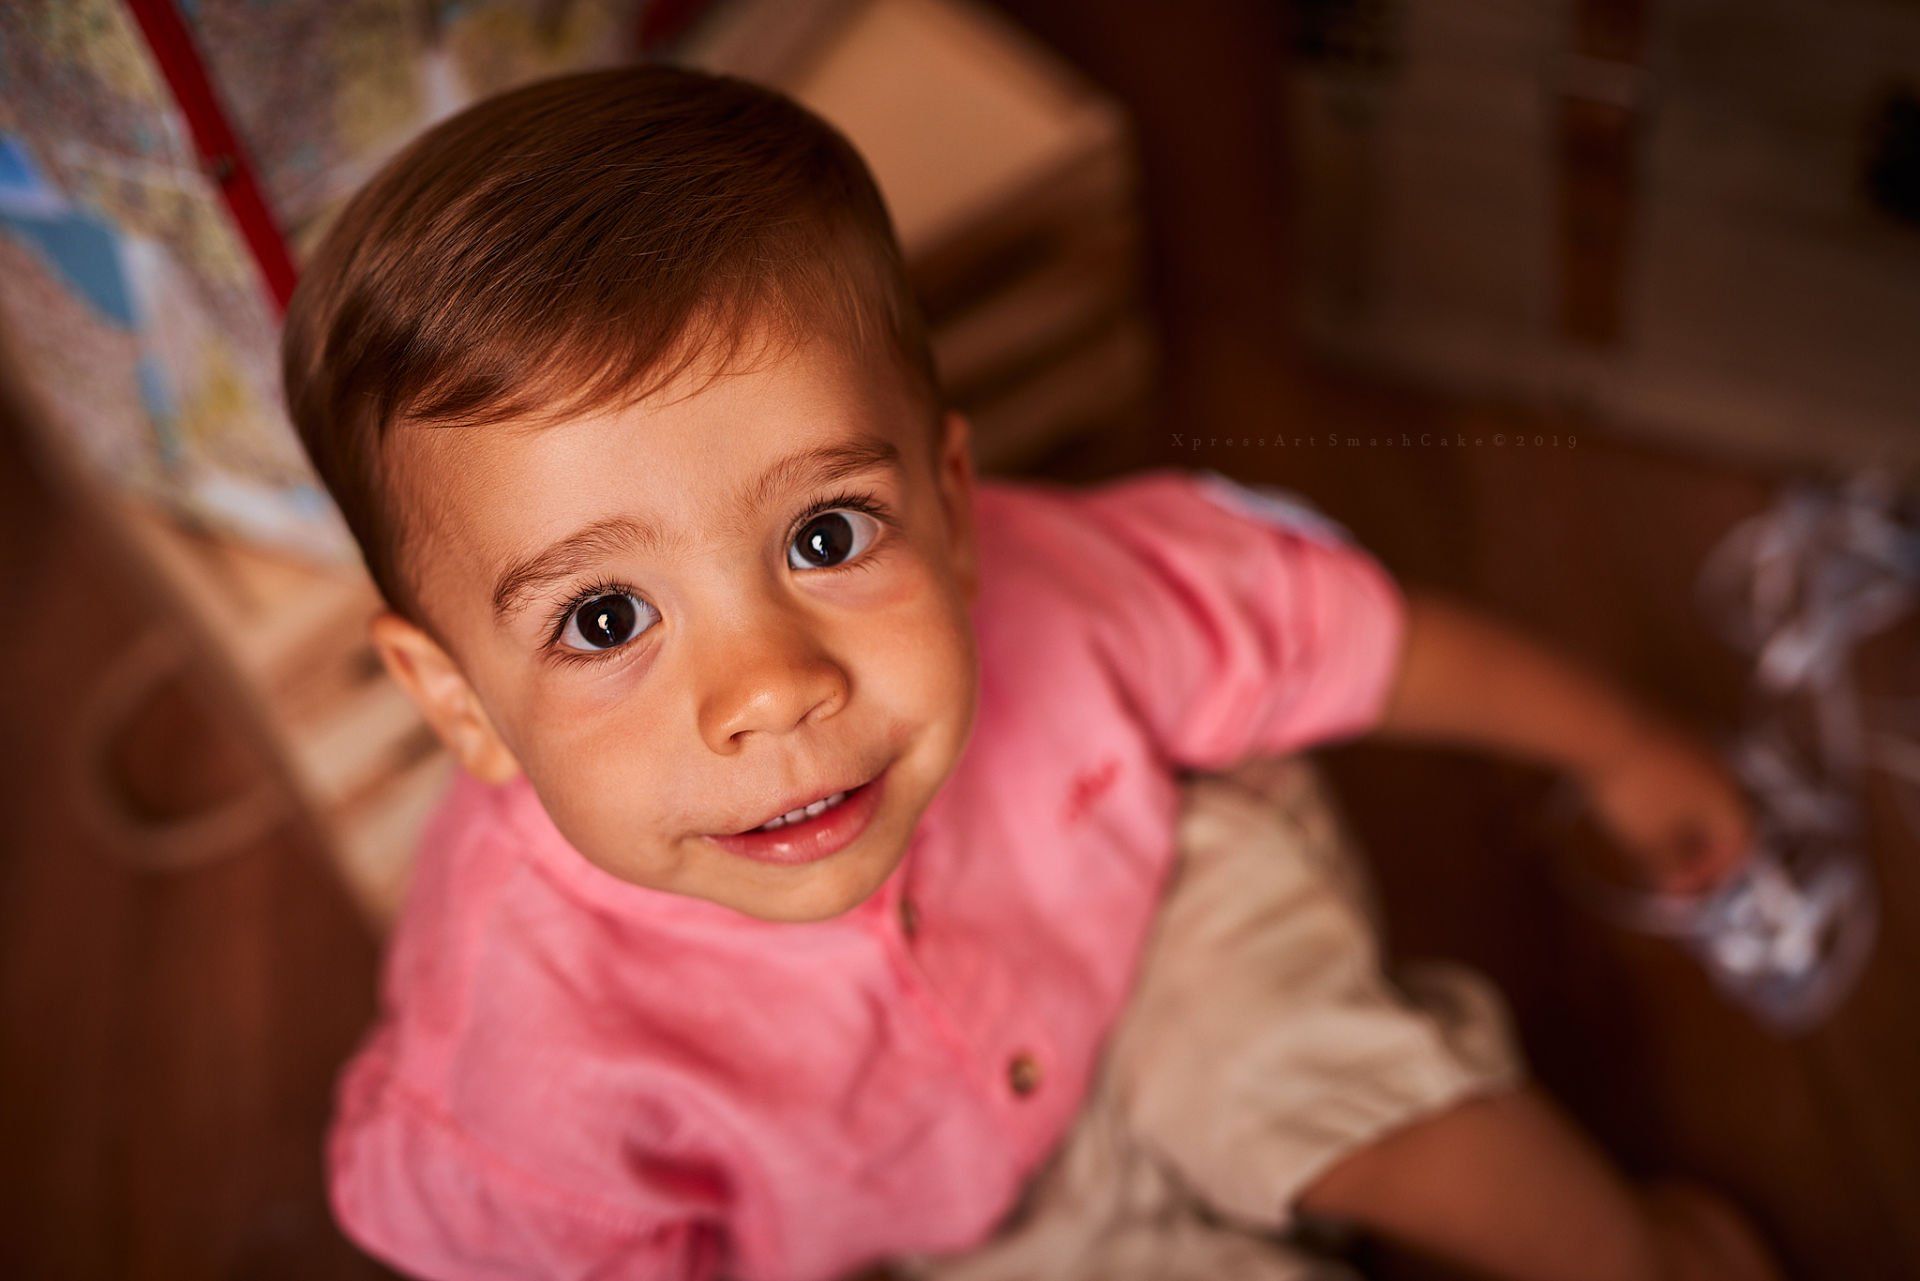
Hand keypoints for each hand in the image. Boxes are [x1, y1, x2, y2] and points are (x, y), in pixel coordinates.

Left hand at [1577, 722, 1757, 894]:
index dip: (1716, 871)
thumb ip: (1669, 866)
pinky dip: (1670, 794)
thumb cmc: (1634, 788)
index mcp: (1729, 800)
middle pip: (1725, 816)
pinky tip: (1643, 799)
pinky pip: (1680, 771)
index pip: (1740, 844)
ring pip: (1703, 791)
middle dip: (1702, 845)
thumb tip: (1680, 884)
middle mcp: (1723, 770)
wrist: (1604, 723)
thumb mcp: (1648, 839)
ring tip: (1656, 836)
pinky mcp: (1669, 728)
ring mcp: (1697, 743)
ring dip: (1685, 819)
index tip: (1688, 886)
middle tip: (1675, 864)